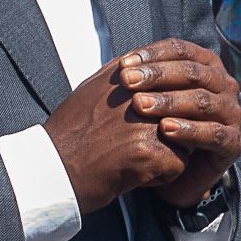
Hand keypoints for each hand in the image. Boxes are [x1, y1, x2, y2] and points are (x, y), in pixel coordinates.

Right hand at [47, 51, 190, 211]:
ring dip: (171, 151)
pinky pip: (180, 164)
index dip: (171, 100)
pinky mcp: (152, 153)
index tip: (161, 115)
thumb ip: (121, 75)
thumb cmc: (70, 134)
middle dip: (175, 124)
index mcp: (127, 76)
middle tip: (147, 142)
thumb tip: (141, 65)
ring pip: (187, 135)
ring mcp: (147, 123)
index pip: (173, 76)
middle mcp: (141, 94)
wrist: (52, 170)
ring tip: (139, 157)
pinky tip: (137, 173)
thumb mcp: (91, 89)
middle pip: (184, 106)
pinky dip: (163, 174)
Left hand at [123, 40, 240, 208]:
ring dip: (170, 101)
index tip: (124, 64)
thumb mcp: (152, 98)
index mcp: (206, 66)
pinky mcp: (234, 142)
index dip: (153, 55)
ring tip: (140, 105)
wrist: (175, 173)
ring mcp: (231, 113)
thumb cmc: (161, 130)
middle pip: (192, 72)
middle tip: (128, 81)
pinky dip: (189, 130)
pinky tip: (165, 129)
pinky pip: (214, 133)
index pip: (182, 50)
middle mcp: (224, 85)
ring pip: (202, 101)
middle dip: (157, 75)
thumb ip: (144, 79)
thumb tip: (121, 63)